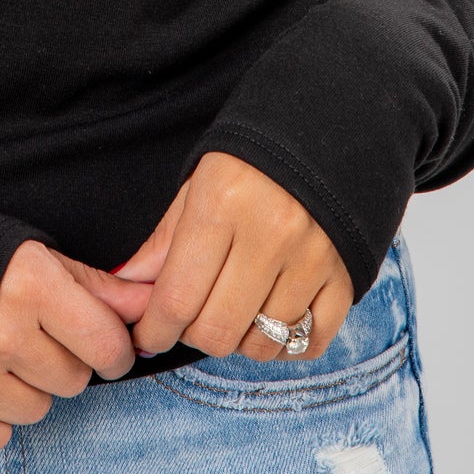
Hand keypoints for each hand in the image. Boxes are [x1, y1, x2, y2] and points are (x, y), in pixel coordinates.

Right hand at [0, 239, 151, 450]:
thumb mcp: (22, 249)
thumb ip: (89, 283)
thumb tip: (148, 306)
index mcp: (28, 285)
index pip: (107, 344)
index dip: (111, 347)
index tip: (101, 343)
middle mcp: (2, 336)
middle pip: (74, 380)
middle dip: (63, 359)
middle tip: (30, 334)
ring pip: (39, 409)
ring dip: (27, 387)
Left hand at [112, 152, 353, 361]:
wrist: (328, 128)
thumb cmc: (251, 161)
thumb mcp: (198, 184)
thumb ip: (164, 241)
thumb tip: (127, 287)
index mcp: (222, 204)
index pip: (177, 298)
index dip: (154, 330)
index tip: (147, 336)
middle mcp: (270, 235)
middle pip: (216, 331)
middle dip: (193, 336)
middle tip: (191, 318)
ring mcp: (312, 260)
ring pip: (261, 344)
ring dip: (238, 341)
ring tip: (233, 311)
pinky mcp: (346, 278)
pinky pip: (309, 344)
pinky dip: (284, 345)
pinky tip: (271, 320)